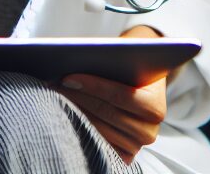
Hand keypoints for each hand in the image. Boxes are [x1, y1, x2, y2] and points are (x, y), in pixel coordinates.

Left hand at [58, 25, 181, 164]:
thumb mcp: (125, 56)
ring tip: (55, 96)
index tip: (68, 76)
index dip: (94, 86)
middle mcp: (150, 130)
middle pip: (107, 114)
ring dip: (75, 112)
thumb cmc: (130, 65)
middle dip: (78, 97)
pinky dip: (81, 127)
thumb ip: (109, 57)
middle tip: (54, 84)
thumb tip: (78, 55)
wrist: (141, 80)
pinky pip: (99, 143)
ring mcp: (136, 145)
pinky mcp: (124, 155)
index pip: (121, 95)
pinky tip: (65, 113)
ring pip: (100, 130)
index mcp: (156, 105)